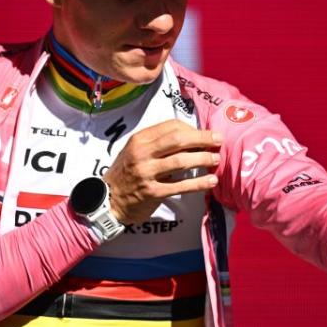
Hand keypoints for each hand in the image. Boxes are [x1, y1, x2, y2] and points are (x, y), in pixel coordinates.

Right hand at [104, 120, 221, 221]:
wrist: (108, 200)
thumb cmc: (127, 173)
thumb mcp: (136, 151)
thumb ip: (158, 144)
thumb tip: (191, 137)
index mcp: (140, 139)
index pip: (171, 127)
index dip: (192, 129)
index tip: (205, 134)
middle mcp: (142, 153)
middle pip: (178, 140)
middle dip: (202, 139)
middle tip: (218, 140)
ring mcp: (146, 173)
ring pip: (181, 162)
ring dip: (202, 159)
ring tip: (216, 159)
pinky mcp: (152, 192)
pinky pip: (181, 186)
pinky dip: (199, 183)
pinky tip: (211, 181)